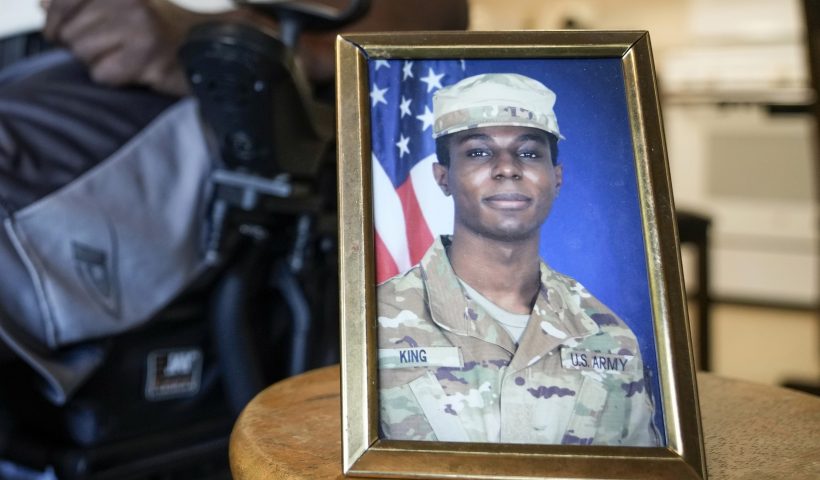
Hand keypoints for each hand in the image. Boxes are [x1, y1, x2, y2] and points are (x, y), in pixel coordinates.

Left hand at [42, 0, 205, 95]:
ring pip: (85, 55)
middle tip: (111, 47)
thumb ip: (80, 3)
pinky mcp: (148, 58)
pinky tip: (136, 69)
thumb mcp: (121, 3)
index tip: (55, 34)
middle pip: (71, 34)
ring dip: (101, 62)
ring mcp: (139, 29)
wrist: (205, 46)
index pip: (62, 2)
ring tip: (127, 56)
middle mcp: (128, 2)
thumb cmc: (159, 27)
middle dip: (84, 46)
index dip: (53, 22)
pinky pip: (104, 74)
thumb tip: (44, 6)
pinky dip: (116, 77)